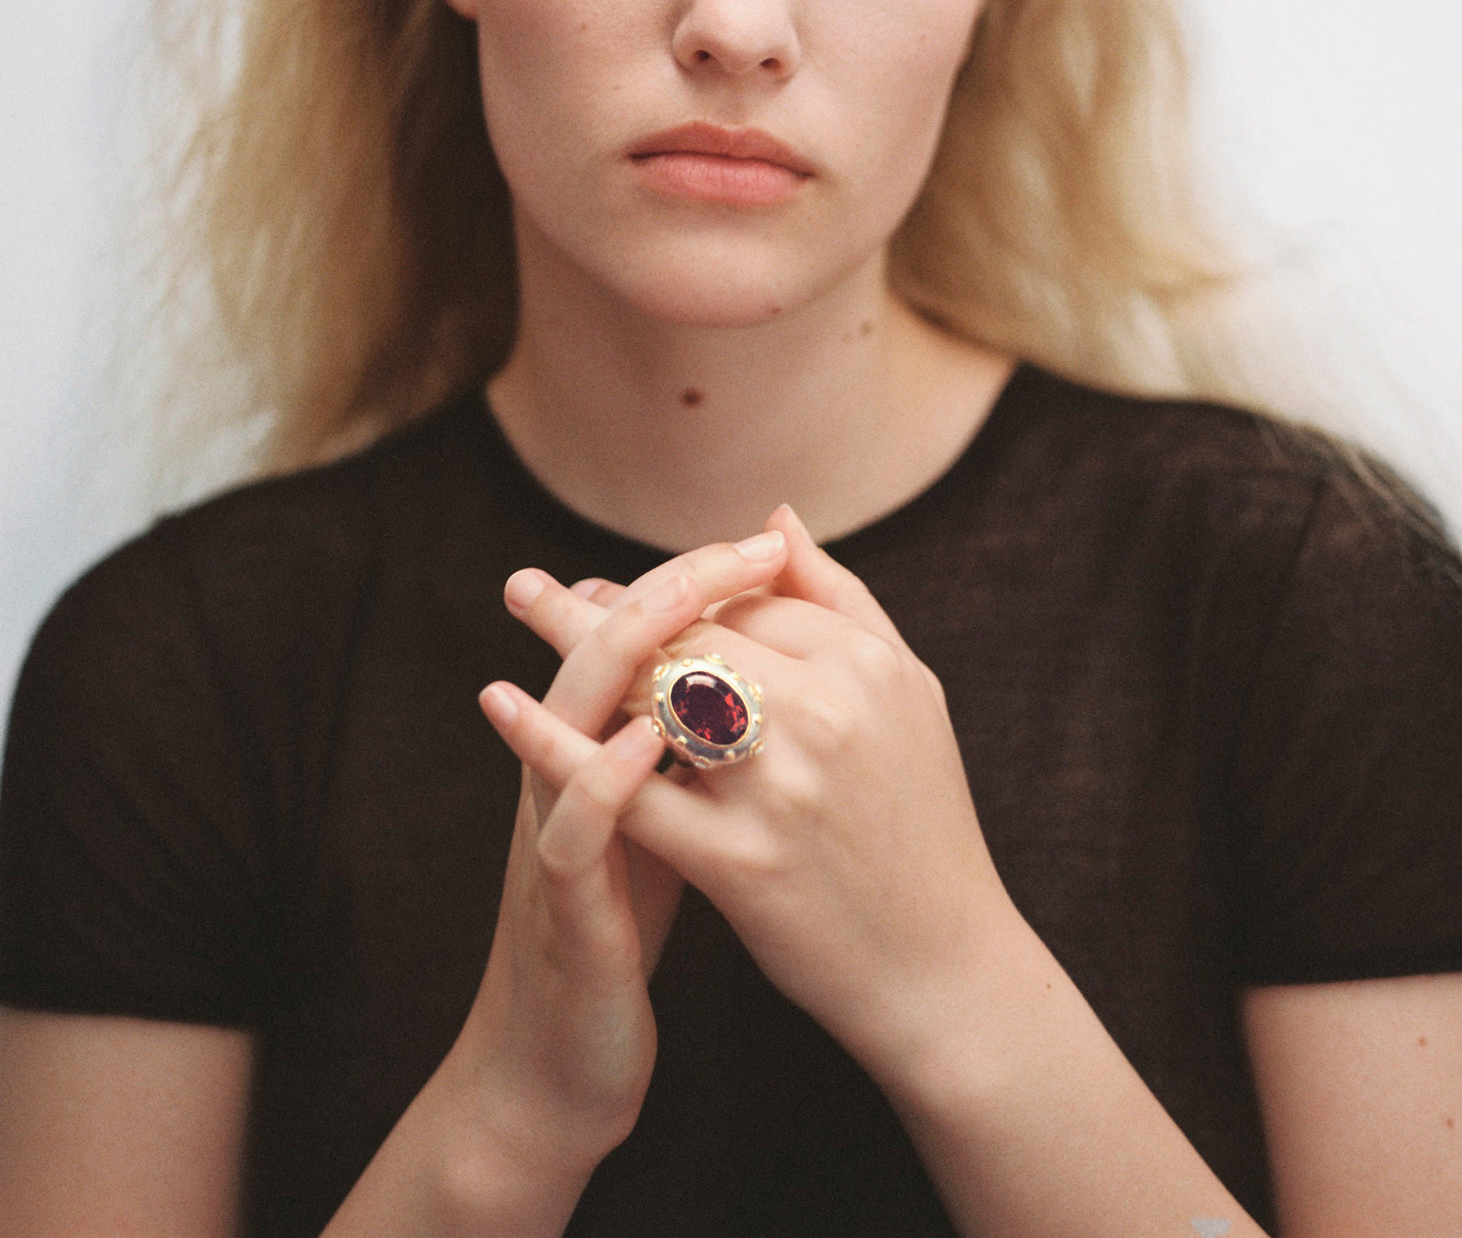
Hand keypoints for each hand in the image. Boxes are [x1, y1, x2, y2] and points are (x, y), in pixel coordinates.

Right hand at [462, 531, 787, 1171]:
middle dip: (669, 591)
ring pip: (571, 718)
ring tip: (685, 600)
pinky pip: (573, 829)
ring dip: (625, 653)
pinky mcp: (561, 906)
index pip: (635, 636)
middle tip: (738, 546)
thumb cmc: (623, 924)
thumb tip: (735, 655)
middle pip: (603, 652)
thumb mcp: (661, 815)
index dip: (693, 581)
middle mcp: (565, 773)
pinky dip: (605, 776)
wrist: (560, 1063)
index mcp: (596, 748)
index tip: (764, 540)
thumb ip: (686, 736)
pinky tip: (647, 740)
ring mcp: (554, 833)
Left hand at [501, 506, 1022, 1096]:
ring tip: (523, 612)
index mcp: (862, 663)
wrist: (943, 967)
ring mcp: (779, 788)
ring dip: (578, 649)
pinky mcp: (740, 863)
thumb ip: (841, 599)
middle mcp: (823, 712)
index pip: (744, 596)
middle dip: (606, 603)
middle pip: (689, 633)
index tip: (619, 588)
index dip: (675, 588)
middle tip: (533, 588)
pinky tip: (507, 710)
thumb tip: (774, 521)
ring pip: (655, 694)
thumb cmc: (924, 821)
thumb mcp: (908, 691)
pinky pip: (630, 794)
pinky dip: (559, 747)